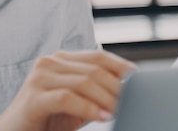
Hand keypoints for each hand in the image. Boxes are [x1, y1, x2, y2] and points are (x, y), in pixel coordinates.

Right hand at [0, 50, 135, 130]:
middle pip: (94, 68)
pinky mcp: (34, 98)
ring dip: (108, 99)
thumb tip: (129, 92)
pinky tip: (103, 117)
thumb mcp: (77, 104)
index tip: (143, 83)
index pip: (99, 56)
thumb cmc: (46, 120)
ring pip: (84, 81)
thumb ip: (95, 95)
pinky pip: (68, 98)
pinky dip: (89, 108)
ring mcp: (39, 78)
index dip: (123, 68)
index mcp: (60, 59)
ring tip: (122, 112)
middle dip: (118, 87)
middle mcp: (49, 62)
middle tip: (136, 102)